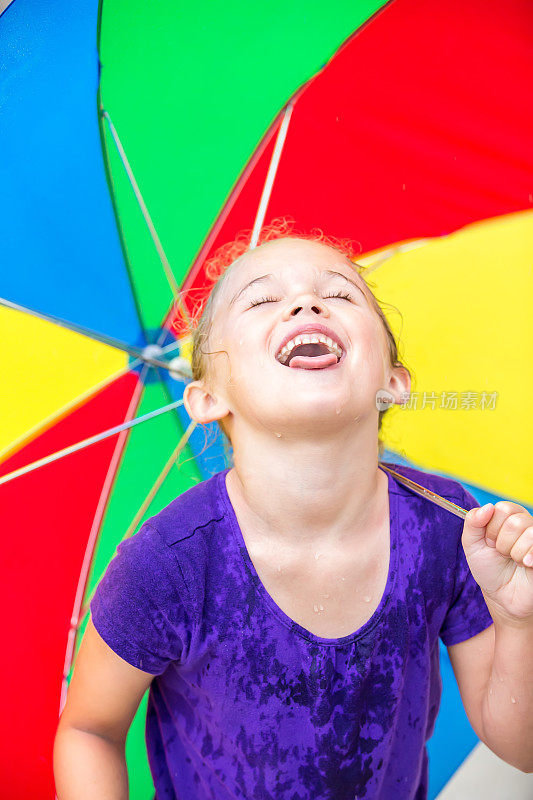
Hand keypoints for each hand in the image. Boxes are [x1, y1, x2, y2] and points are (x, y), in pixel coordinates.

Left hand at [462, 501, 532, 622]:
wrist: (502, 596)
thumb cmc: (488, 568)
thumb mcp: (472, 544)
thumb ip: (473, 522)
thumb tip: (487, 507)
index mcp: (509, 517)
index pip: (502, 509)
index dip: (492, 528)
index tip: (490, 542)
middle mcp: (527, 524)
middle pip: (515, 521)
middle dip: (502, 543)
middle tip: (502, 554)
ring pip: (528, 533)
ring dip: (514, 552)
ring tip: (514, 561)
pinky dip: (527, 557)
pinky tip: (524, 564)